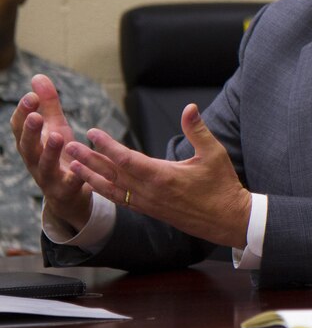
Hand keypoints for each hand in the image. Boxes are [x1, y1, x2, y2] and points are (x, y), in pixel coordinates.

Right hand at [11, 74, 92, 229]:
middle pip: (27, 146)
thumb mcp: (55, 128)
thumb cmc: (59, 156)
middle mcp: (34, 161)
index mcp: (31, 144)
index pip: (19, 128)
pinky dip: (74, 175)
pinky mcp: (67, 190)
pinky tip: (79, 165)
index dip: (23, 113)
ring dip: (49, 151)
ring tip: (57, 136)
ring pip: (45, 166)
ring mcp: (48, 178)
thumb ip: (48, 106)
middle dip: (30, 131)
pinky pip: (70, 183)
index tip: (31, 96)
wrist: (67, 196)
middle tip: (36, 116)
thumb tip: (38, 76)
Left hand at [65, 103, 251, 248]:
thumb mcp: (214, 154)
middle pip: (112, 174)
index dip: (108, 145)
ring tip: (71, 165)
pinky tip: (94, 184)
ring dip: (90, 176)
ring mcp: (148, 203)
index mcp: (163, 176)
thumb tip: (189, 108)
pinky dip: (104, 191)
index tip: (92, 132)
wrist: (227, 219)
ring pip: (112, 189)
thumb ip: (198, 130)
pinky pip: (120, 200)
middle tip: (68, 146)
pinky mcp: (150, 210)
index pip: (127, 159)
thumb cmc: (222, 186)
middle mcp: (150, 192)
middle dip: (89, 159)